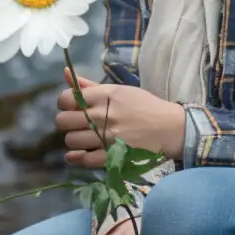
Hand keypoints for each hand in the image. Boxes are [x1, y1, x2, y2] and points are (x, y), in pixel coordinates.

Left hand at [55, 78, 187, 163]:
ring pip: (71, 141)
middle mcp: (102, 116)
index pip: (66, 98)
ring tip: (81, 138)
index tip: (70, 106)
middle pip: (64, 121)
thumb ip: (90, 86)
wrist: (170, 128)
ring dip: (73, 140)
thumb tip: (66, 73)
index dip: (64, 103)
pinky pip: (86, 160)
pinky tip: (77, 155)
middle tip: (74, 124)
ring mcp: (107, 138)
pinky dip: (78, 159)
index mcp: (104, 96)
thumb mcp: (119, 90)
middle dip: (65, 122)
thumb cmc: (144, 106)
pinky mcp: (114, 156)